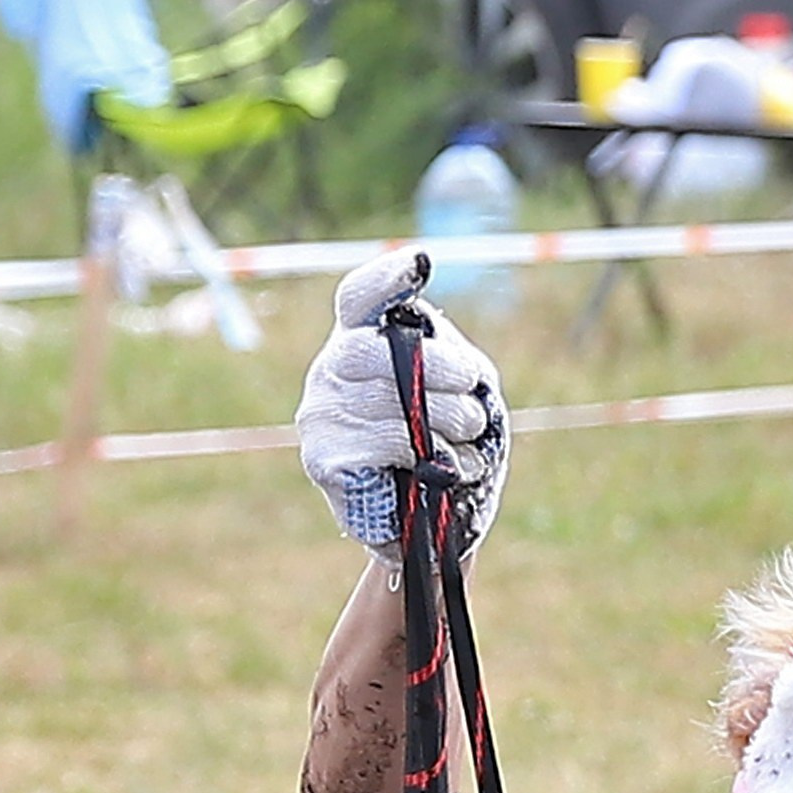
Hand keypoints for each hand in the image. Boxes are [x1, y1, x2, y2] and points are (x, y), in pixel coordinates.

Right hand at [294, 250, 511, 553]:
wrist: (424, 528)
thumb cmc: (440, 450)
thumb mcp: (454, 393)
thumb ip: (448, 361)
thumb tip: (441, 358)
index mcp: (358, 342)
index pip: (359, 298)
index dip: (386, 279)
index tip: (420, 264)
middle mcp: (329, 371)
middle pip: (376, 348)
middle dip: (435, 366)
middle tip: (471, 389)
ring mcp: (320, 414)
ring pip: (390, 399)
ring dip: (446, 416)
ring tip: (470, 433)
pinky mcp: (323, 460)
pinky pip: (387, 440)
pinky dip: (430, 453)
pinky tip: (450, 466)